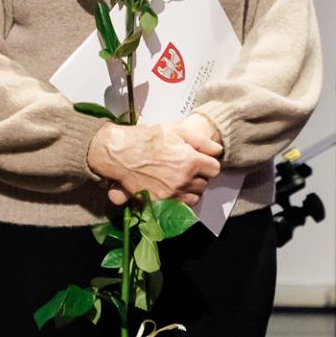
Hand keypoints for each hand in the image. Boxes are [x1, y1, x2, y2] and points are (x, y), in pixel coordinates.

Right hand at [87, 117, 221, 205]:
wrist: (118, 152)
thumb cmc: (144, 139)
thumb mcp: (175, 130)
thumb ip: (200, 140)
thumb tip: (217, 150)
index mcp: (190, 161)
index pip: (214, 169)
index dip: (207, 163)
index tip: (200, 160)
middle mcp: (182, 180)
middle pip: (204, 184)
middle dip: (198, 175)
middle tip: (186, 167)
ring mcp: (171, 193)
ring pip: (194, 197)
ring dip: (190, 189)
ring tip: (178, 178)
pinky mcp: (159, 202)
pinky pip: (179, 206)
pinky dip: (178, 199)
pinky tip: (170, 188)